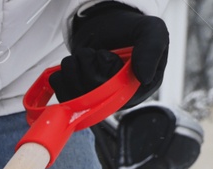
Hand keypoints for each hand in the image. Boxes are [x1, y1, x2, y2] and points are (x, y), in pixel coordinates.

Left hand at [50, 1, 167, 105]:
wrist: (105, 26)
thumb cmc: (130, 30)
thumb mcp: (151, 30)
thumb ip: (152, 49)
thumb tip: (145, 78)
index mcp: (140, 87)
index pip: (119, 94)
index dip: (107, 74)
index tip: (105, 55)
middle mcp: (118, 97)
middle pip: (94, 97)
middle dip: (86, 68)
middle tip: (92, 52)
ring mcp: (97, 99)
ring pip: (76, 97)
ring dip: (73, 69)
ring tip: (83, 55)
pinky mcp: (78, 97)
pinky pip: (62, 96)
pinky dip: (61, 77)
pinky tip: (72, 65)